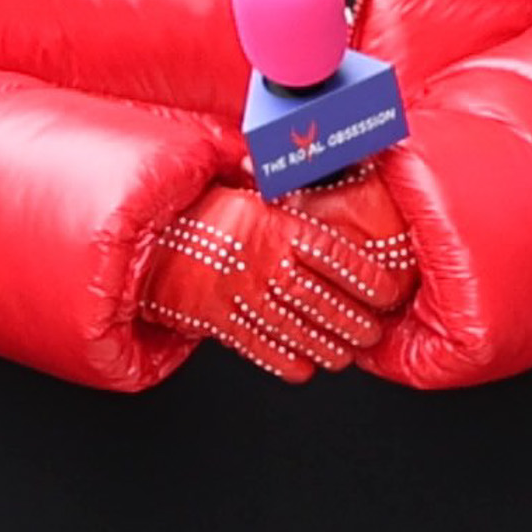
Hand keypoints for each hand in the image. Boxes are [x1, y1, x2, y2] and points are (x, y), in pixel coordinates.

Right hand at [138, 179, 413, 382]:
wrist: (143, 240)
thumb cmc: (200, 214)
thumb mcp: (248, 192)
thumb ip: (288, 194)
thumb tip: (322, 164)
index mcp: (274, 225)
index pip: (336, 256)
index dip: (369, 279)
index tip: (389, 293)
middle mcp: (260, 261)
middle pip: (322, 301)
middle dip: (354, 323)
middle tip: (371, 333)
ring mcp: (237, 293)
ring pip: (296, 330)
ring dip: (326, 348)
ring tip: (344, 355)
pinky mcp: (214, 319)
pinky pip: (259, 347)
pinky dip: (285, 361)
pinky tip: (304, 367)